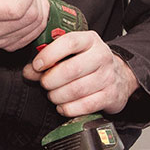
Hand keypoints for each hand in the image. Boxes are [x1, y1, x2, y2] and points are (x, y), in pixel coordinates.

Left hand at [22, 30, 137, 116]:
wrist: (120, 77)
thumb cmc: (89, 64)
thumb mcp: (72, 54)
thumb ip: (49, 60)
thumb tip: (29, 71)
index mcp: (90, 40)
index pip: (69, 42)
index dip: (49, 55)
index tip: (37, 66)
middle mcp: (101, 56)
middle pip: (71, 69)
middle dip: (51, 80)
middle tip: (45, 84)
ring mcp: (108, 76)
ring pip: (77, 89)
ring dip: (58, 96)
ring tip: (53, 95)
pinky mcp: (111, 96)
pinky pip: (85, 106)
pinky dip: (69, 109)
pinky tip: (62, 107)